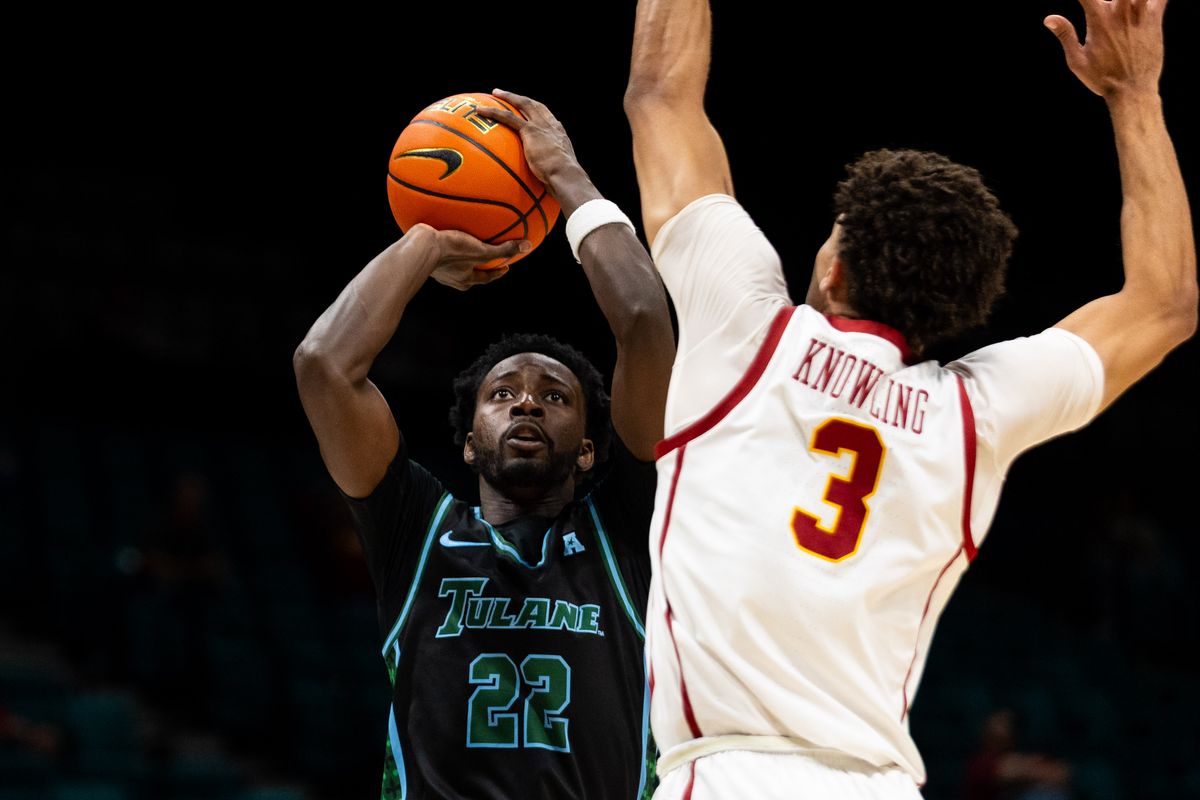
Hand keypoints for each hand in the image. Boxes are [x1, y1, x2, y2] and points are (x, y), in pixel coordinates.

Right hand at [426, 226, 527, 290]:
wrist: (418, 248)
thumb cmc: (450, 252)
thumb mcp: (481, 250)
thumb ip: (503, 250)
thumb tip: (527, 247)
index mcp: (464, 280)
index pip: (486, 278)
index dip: (496, 273)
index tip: (506, 267)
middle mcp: (451, 278)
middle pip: (469, 273)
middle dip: (478, 265)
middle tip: (487, 257)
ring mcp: (437, 268)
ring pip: (454, 263)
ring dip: (461, 256)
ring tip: (465, 245)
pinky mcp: (425, 256)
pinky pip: (440, 251)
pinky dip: (445, 245)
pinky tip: (444, 232)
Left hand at [475, 89, 584, 189]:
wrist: (566, 175)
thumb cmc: (565, 180)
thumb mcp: (560, 173)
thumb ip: (551, 172)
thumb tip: (546, 185)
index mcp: (559, 134)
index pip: (547, 118)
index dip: (537, 112)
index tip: (529, 110)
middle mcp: (550, 126)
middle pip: (534, 106)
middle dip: (521, 99)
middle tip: (507, 95)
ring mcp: (540, 126)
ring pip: (522, 105)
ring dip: (508, 97)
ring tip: (495, 93)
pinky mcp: (530, 131)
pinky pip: (508, 117)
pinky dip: (494, 112)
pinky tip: (480, 111)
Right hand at [1045, 0, 1166, 98]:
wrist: (1132, 91)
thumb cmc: (1101, 78)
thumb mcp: (1077, 61)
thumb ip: (1065, 35)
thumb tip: (1049, 18)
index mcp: (1099, 20)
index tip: (1083, 1)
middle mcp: (1120, 14)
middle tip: (1102, 7)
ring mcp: (1139, 16)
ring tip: (1121, 7)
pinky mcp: (1154, 21)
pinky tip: (1148, 2)